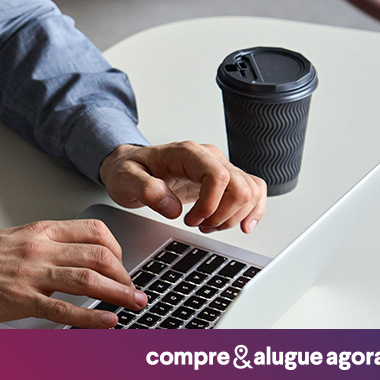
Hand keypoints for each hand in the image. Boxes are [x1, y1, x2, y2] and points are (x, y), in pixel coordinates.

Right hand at [0, 219, 146, 328]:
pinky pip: (64, 309)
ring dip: (119, 292)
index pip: (92, 230)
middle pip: (98, 253)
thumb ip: (39, 246)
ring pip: (88, 278)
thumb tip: (66, 255)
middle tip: (134, 288)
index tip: (122, 264)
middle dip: (124, 273)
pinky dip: (92, 317)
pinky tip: (108, 322)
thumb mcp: (9, 241)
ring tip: (136, 303)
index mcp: (36, 231)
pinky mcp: (20, 300)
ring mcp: (30, 273)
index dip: (116, 248)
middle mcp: (37, 248)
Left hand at [99, 141, 266, 233]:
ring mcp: (219, 167)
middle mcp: (207, 157)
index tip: (191, 221)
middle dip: (223, 215)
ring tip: (208, 225)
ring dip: (235, 216)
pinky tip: (241, 225)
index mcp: (186, 153)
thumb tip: (172, 207)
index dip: (210, 204)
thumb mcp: (125, 178)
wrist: (130, 167)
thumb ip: (146, 189)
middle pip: (240, 186)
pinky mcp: (224, 179)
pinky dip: (252, 210)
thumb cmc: (128, 170)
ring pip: (250, 191)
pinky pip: (254, 190)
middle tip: (199, 226)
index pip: (217, 176)